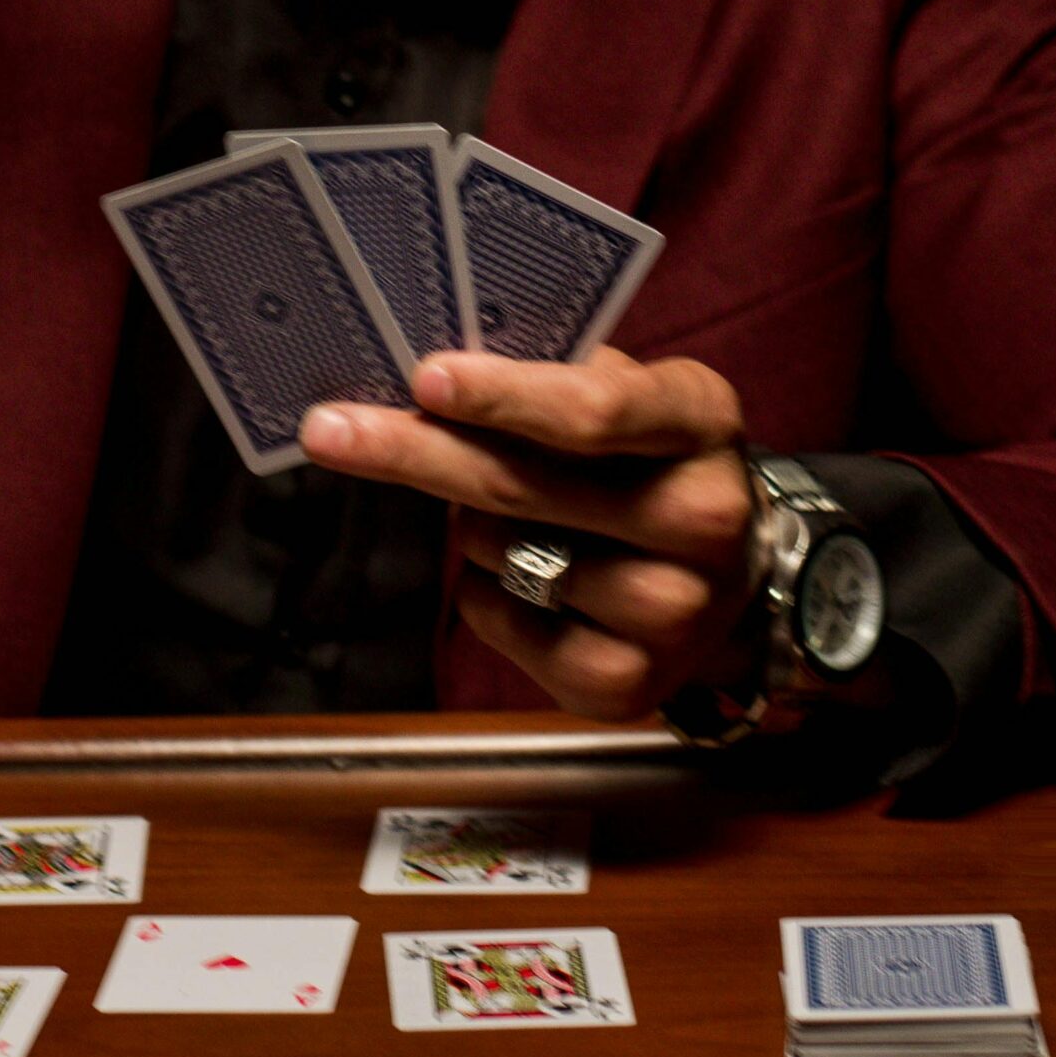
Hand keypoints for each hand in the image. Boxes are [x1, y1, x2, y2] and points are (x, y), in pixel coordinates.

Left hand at [300, 347, 758, 719]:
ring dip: (469, 529)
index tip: (423, 376)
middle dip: (415, 452)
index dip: (502, 395)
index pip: (594, 410)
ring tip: (495, 514)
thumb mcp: (621, 391)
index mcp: (699, 418)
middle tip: (330, 431)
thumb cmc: (640, 458)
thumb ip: (545, 372)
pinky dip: (481, 594)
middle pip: (526, 488)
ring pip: (507, 557)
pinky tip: (511, 573)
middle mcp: (704, 517)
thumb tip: (422, 370)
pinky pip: (505, 626)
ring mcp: (677, 612)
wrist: (725, 578)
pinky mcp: (633, 686)